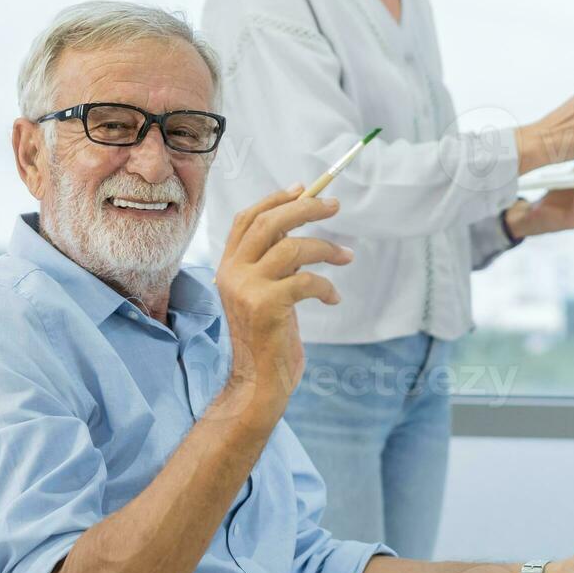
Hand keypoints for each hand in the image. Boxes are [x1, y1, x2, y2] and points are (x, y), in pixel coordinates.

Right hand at [213, 184, 352, 423]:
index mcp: (227, 267)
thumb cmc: (268, 338)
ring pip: (292, 248)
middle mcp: (231, 273)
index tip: (303, 189)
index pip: (247, 219)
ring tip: (346, 256)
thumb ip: (272, 263)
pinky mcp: (265, 307)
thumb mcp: (265, 292)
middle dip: (306, 208)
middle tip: (335, 206)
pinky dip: (326, 286)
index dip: (275, 199)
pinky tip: (333, 298)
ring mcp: (245, 289)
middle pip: (269, 223)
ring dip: (326, 248)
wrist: (257, 383)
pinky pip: (306, 280)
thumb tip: (299, 226)